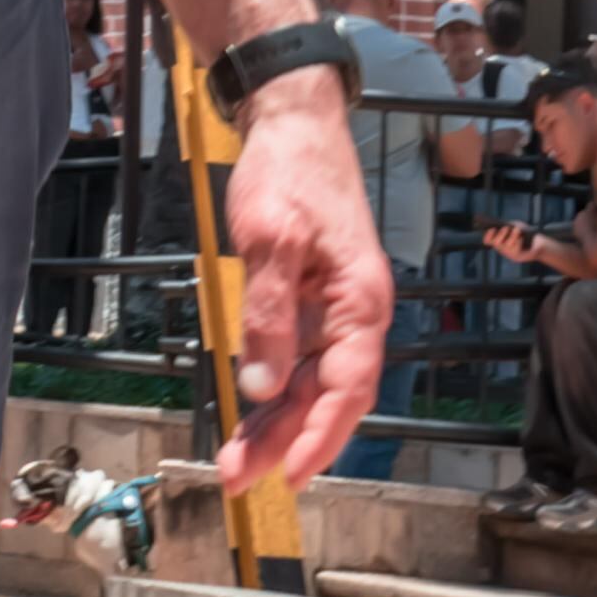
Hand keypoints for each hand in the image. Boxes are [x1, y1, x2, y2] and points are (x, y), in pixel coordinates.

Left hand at [207, 72, 391, 493]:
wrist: (289, 118)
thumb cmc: (290, 169)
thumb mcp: (272, 238)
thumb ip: (269, 313)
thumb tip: (263, 384)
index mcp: (360, 298)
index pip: (349, 385)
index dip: (323, 435)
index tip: (293, 475)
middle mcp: (353, 310)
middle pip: (327, 394)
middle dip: (287, 440)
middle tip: (240, 477)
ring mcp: (330, 305)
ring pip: (308, 381)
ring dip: (275, 422)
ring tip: (236, 461)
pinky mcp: (307, 298)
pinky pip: (294, 356)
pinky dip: (271, 387)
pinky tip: (247, 411)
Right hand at [483, 223, 561, 273]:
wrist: (538, 243)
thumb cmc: (525, 233)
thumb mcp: (515, 226)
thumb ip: (508, 225)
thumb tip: (502, 225)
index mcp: (499, 241)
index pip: (488, 240)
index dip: (488, 235)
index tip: (492, 228)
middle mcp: (502, 249)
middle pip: (495, 243)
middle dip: (501, 234)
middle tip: (506, 228)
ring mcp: (509, 254)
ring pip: (506, 245)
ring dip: (512, 236)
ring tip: (517, 229)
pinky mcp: (517, 257)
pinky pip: (515, 249)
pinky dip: (518, 242)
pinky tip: (522, 238)